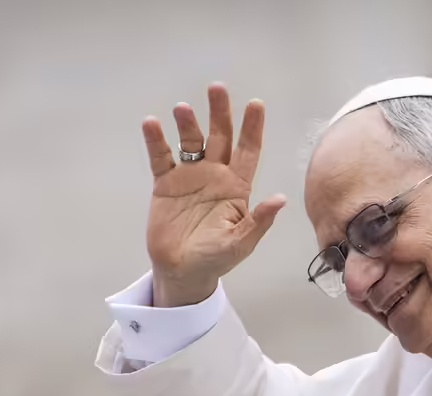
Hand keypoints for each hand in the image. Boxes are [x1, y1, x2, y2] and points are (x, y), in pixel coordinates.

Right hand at [142, 84, 285, 306]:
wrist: (182, 271)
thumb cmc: (216, 259)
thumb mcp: (241, 243)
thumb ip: (258, 221)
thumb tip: (280, 199)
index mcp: (237, 186)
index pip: (248, 151)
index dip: (252, 128)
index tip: (256, 104)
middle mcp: (215, 175)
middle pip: (219, 136)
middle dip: (220, 113)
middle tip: (217, 88)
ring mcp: (190, 177)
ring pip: (190, 142)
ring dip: (187, 124)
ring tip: (182, 109)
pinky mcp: (165, 184)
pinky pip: (160, 158)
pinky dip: (156, 141)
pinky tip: (152, 124)